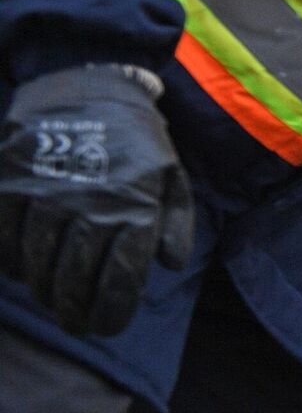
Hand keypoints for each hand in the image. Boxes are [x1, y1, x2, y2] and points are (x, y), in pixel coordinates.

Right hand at [0, 65, 193, 335]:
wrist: (90, 86)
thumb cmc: (136, 140)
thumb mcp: (170, 175)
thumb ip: (175, 222)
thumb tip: (169, 265)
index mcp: (136, 205)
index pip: (122, 275)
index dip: (112, 310)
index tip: (106, 326)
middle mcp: (92, 203)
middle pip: (76, 276)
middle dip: (75, 309)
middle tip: (76, 325)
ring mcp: (49, 192)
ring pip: (37, 261)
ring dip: (43, 290)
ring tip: (52, 302)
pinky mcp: (14, 180)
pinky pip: (6, 236)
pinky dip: (10, 261)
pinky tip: (20, 272)